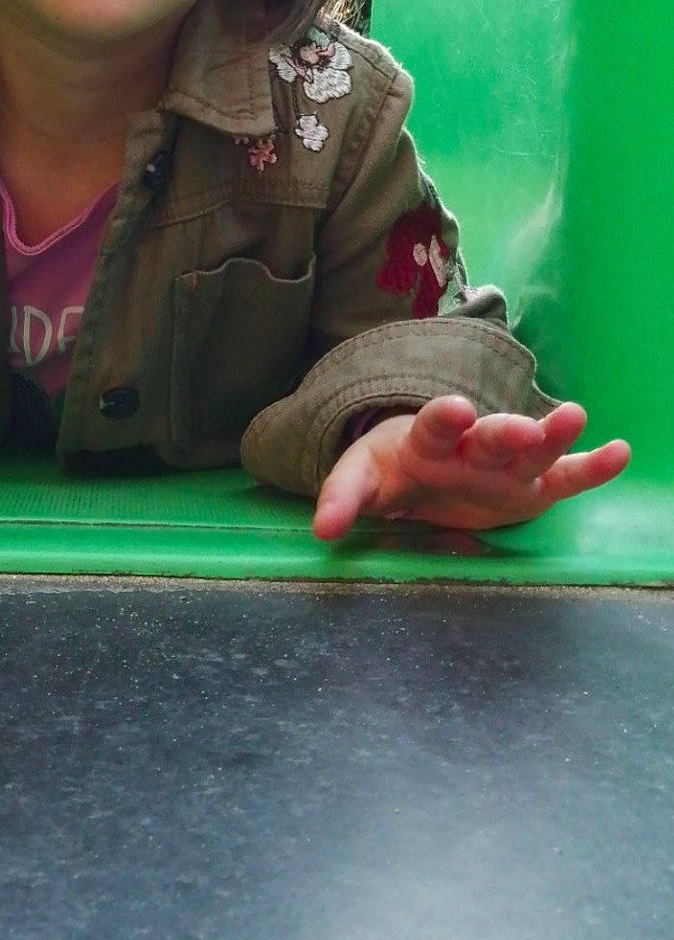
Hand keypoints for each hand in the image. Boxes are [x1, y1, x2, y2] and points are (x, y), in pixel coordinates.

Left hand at [312, 395, 630, 541]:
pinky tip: (616, 452)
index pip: (434, 425)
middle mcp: (471, 448)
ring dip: (551, 435)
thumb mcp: (361, 477)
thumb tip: (323, 530)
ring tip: (574, 416)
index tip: (454, 409)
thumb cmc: (391, 469)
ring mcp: (504, 467)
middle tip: (522, 426)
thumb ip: (342, 497)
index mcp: (427, 439)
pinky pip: (563, 478)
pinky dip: (590, 468)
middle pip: (489, 436)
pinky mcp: (529, 488)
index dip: (444, 418)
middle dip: (505, 431)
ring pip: (531, 450)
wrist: (416, 467)